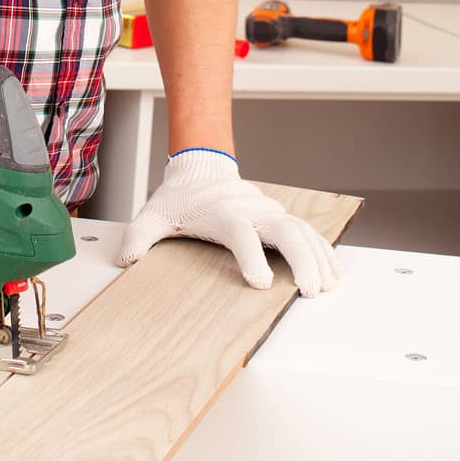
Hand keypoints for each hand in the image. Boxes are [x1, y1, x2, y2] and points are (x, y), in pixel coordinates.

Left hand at [118, 148, 342, 295]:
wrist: (200, 170)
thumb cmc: (179, 199)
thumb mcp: (154, 215)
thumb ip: (139, 236)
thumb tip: (124, 259)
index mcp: (224, 214)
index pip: (242, 236)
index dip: (251, 259)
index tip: (259, 283)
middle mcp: (252, 212)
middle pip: (285, 231)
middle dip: (302, 260)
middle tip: (309, 290)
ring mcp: (269, 212)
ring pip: (303, 231)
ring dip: (320, 257)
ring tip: (329, 285)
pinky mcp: (279, 217)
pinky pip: (308, 232)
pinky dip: (324, 250)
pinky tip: (335, 270)